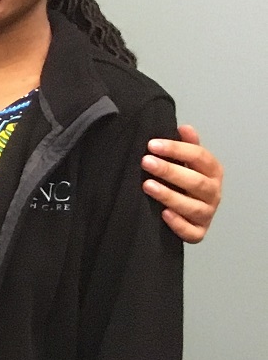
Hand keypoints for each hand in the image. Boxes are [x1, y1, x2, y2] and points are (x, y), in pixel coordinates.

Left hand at [143, 123, 222, 242]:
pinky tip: (163, 214)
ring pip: (192, 207)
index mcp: (213, 171)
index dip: (177, 149)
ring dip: (169, 196)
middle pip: (196, 181)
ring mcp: (207, 213)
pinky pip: (191, 232)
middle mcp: (214, 192)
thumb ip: (187, 146)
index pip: (199, 157)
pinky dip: (178, 224)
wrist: (189, 212)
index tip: (152, 145)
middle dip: (170, 171)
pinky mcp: (198, 232)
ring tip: (147, 185)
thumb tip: (184, 127)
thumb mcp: (187, 162)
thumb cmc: (186, 182)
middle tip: (146, 162)